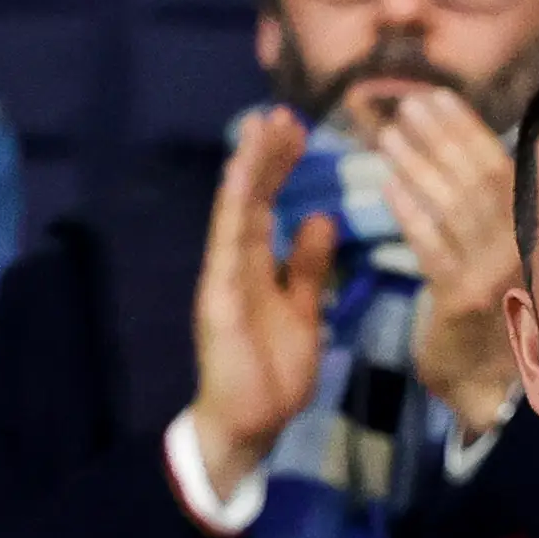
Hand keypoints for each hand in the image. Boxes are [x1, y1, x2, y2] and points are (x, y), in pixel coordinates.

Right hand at [185, 109, 337, 504]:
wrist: (251, 424)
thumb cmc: (273, 376)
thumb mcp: (305, 311)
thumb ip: (308, 268)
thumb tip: (320, 219)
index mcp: (257, 268)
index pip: (268, 206)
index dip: (281, 169)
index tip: (300, 133)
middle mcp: (235, 264)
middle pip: (250, 198)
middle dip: (266, 155)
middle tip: (283, 113)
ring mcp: (224, 276)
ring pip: (235, 210)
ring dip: (249, 167)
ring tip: (263, 124)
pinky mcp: (218, 294)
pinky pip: (226, 242)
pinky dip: (232, 206)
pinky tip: (241, 173)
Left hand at [381, 89, 524, 437]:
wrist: (492, 398)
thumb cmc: (491, 326)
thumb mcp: (501, 265)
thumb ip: (488, 218)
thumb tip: (465, 157)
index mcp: (529, 233)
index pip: (495, 168)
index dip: (463, 130)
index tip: (435, 98)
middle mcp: (516, 249)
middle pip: (471, 178)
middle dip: (436, 136)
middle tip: (404, 105)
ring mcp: (490, 275)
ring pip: (450, 207)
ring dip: (418, 165)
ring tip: (388, 134)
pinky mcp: (460, 301)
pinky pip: (431, 248)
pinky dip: (410, 214)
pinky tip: (388, 188)